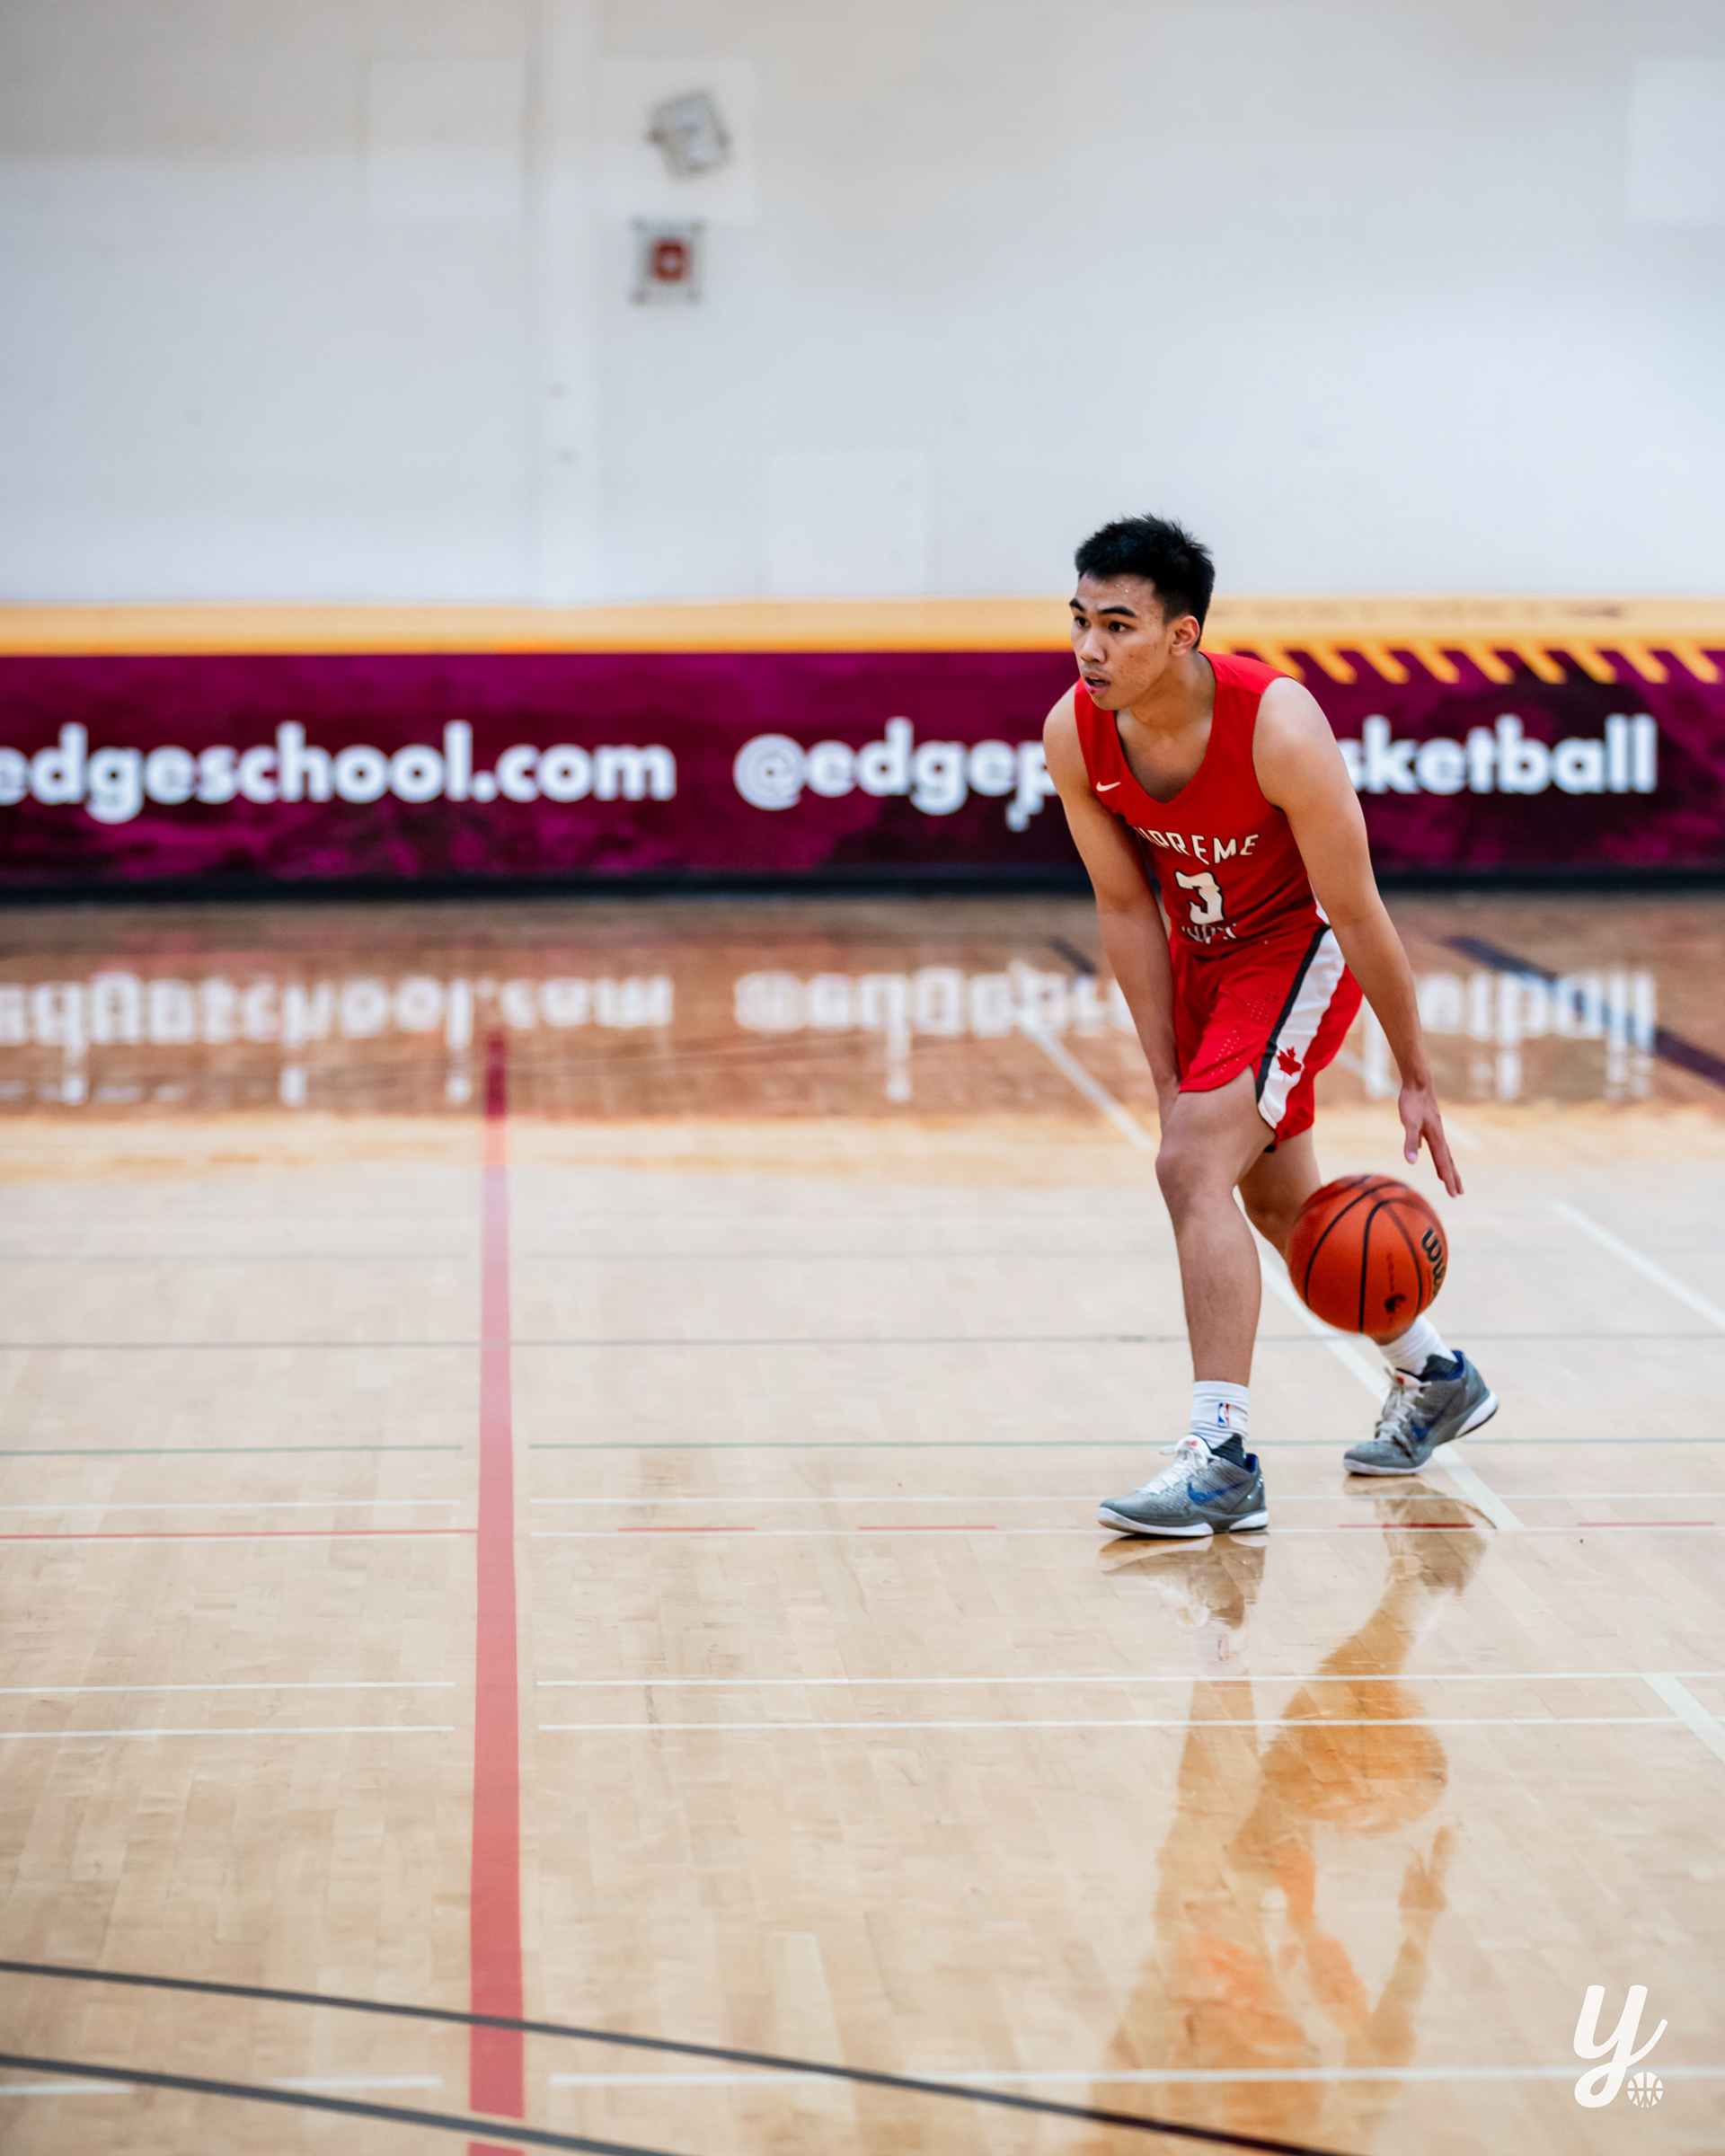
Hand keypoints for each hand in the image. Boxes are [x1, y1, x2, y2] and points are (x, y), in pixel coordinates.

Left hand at [1399, 1080, 1461, 1195]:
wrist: (1416, 1082)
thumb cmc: (1413, 1102)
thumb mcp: (1409, 1123)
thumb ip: (1410, 1143)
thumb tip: (1411, 1162)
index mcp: (1436, 1137)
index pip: (1443, 1163)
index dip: (1449, 1179)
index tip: (1454, 1194)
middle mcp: (1438, 1135)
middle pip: (1447, 1160)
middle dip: (1453, 1177)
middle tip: (1458, 1193)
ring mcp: (1433, 1129)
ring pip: (1442, 1152)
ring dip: (1445, 1166)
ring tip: (1447, 1177)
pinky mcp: (1426, 1123)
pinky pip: (1431, 1142)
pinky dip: (1431, 1151)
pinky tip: (1423, 1150)